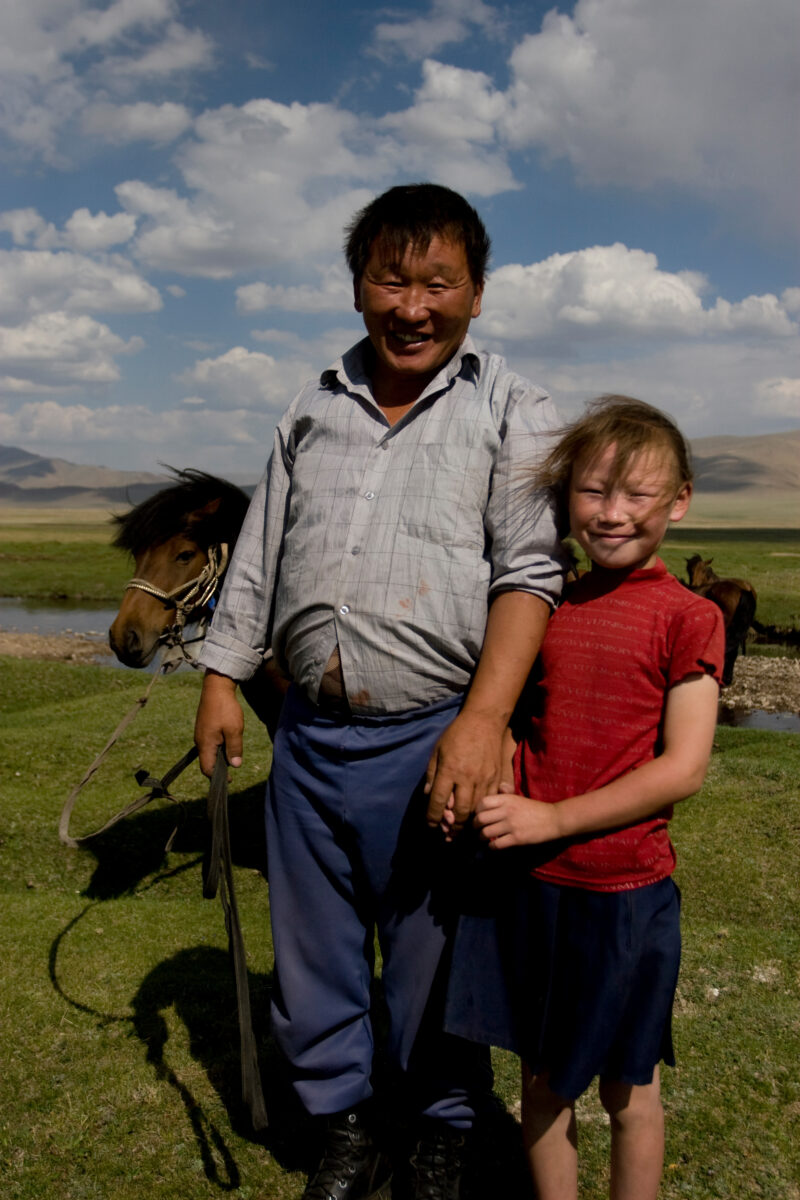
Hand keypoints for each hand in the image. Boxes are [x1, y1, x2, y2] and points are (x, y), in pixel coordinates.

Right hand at [194, 670, 244, 777]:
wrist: (216, 687)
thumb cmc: (225, 708)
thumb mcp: (234, 730)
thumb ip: (234, 749)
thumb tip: (235, 766)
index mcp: (205, 744)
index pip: (207, 769)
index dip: (218, 777)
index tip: (230, 779)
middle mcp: (200, 741)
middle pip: (208, 761)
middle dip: (220, 766)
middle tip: (234, 765)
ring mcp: (201, 733)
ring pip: (210, 751)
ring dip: (221, 754)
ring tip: (234, 751)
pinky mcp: (204, 727)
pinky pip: (211, 742)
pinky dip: (220, 745)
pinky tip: (229, 739)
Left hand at [424, 710, 505, 836]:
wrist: (484, 722)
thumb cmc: (457, 734)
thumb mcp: (437, 751)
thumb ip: (432, 774)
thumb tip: (428, 795)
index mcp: (450, 770)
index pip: (438, 800)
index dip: (433, 817)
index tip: (430, 825)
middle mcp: (467, 777)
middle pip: (461, 811)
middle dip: (453, 826)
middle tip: (448, 834)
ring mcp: (484, 778)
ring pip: (477, 809)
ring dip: (468, 823)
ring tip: (460, 830)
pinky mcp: (496, 778)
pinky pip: (490, 801)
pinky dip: (482, 811)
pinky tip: (477, 816)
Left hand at [475, 782, 561, 848]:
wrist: (555, 819)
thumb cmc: (536, 809)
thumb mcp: (519, 798)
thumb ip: (507, 794)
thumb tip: (499, 788)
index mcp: (507, 799)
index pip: (482, 803)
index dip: (476, 810)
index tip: (477, 815)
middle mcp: (507, 811)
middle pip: (480, 819)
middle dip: (474, 826)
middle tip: (475, 829)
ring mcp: (512, 825)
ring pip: (486, 833)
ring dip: (481, 838)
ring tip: (482, 839)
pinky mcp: (517, 839)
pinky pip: (496, 844)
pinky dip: (491, 847)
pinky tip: (493, 845)